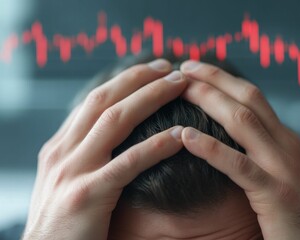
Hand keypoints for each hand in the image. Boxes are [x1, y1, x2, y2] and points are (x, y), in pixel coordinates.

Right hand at [23, 59, 186, 239]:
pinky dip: (156, 146)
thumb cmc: (63, 221)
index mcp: (60, 146)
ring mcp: (73, 172)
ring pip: (115, 120)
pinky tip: (180, 134)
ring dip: (150, 98)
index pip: (94, 100)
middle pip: (104, 100)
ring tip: (179, 85)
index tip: (150, 70)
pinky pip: (128, 163)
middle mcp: (63, 151)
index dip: (124, 81)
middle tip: (168, 66)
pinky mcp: (87, 196)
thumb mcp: (66, 179)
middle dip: (138, 78)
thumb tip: (113, 133)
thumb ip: (85, 154)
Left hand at [180, 61, 299, 239]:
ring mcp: (283, 167)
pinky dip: (210, 148)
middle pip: (248, 98)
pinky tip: (184, 136)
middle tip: (183, 67)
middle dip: (214, 79)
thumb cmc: (288, 213)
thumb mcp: (276, 172)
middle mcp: (286, 145)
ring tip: (181, 89)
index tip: (195, 70)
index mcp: (284, 139)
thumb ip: (257, 151)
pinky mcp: (276, 194)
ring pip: (243, 121)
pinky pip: (238, 165)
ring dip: (210, 100)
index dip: (223, 79)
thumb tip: (223, 132)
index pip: (253, 97)